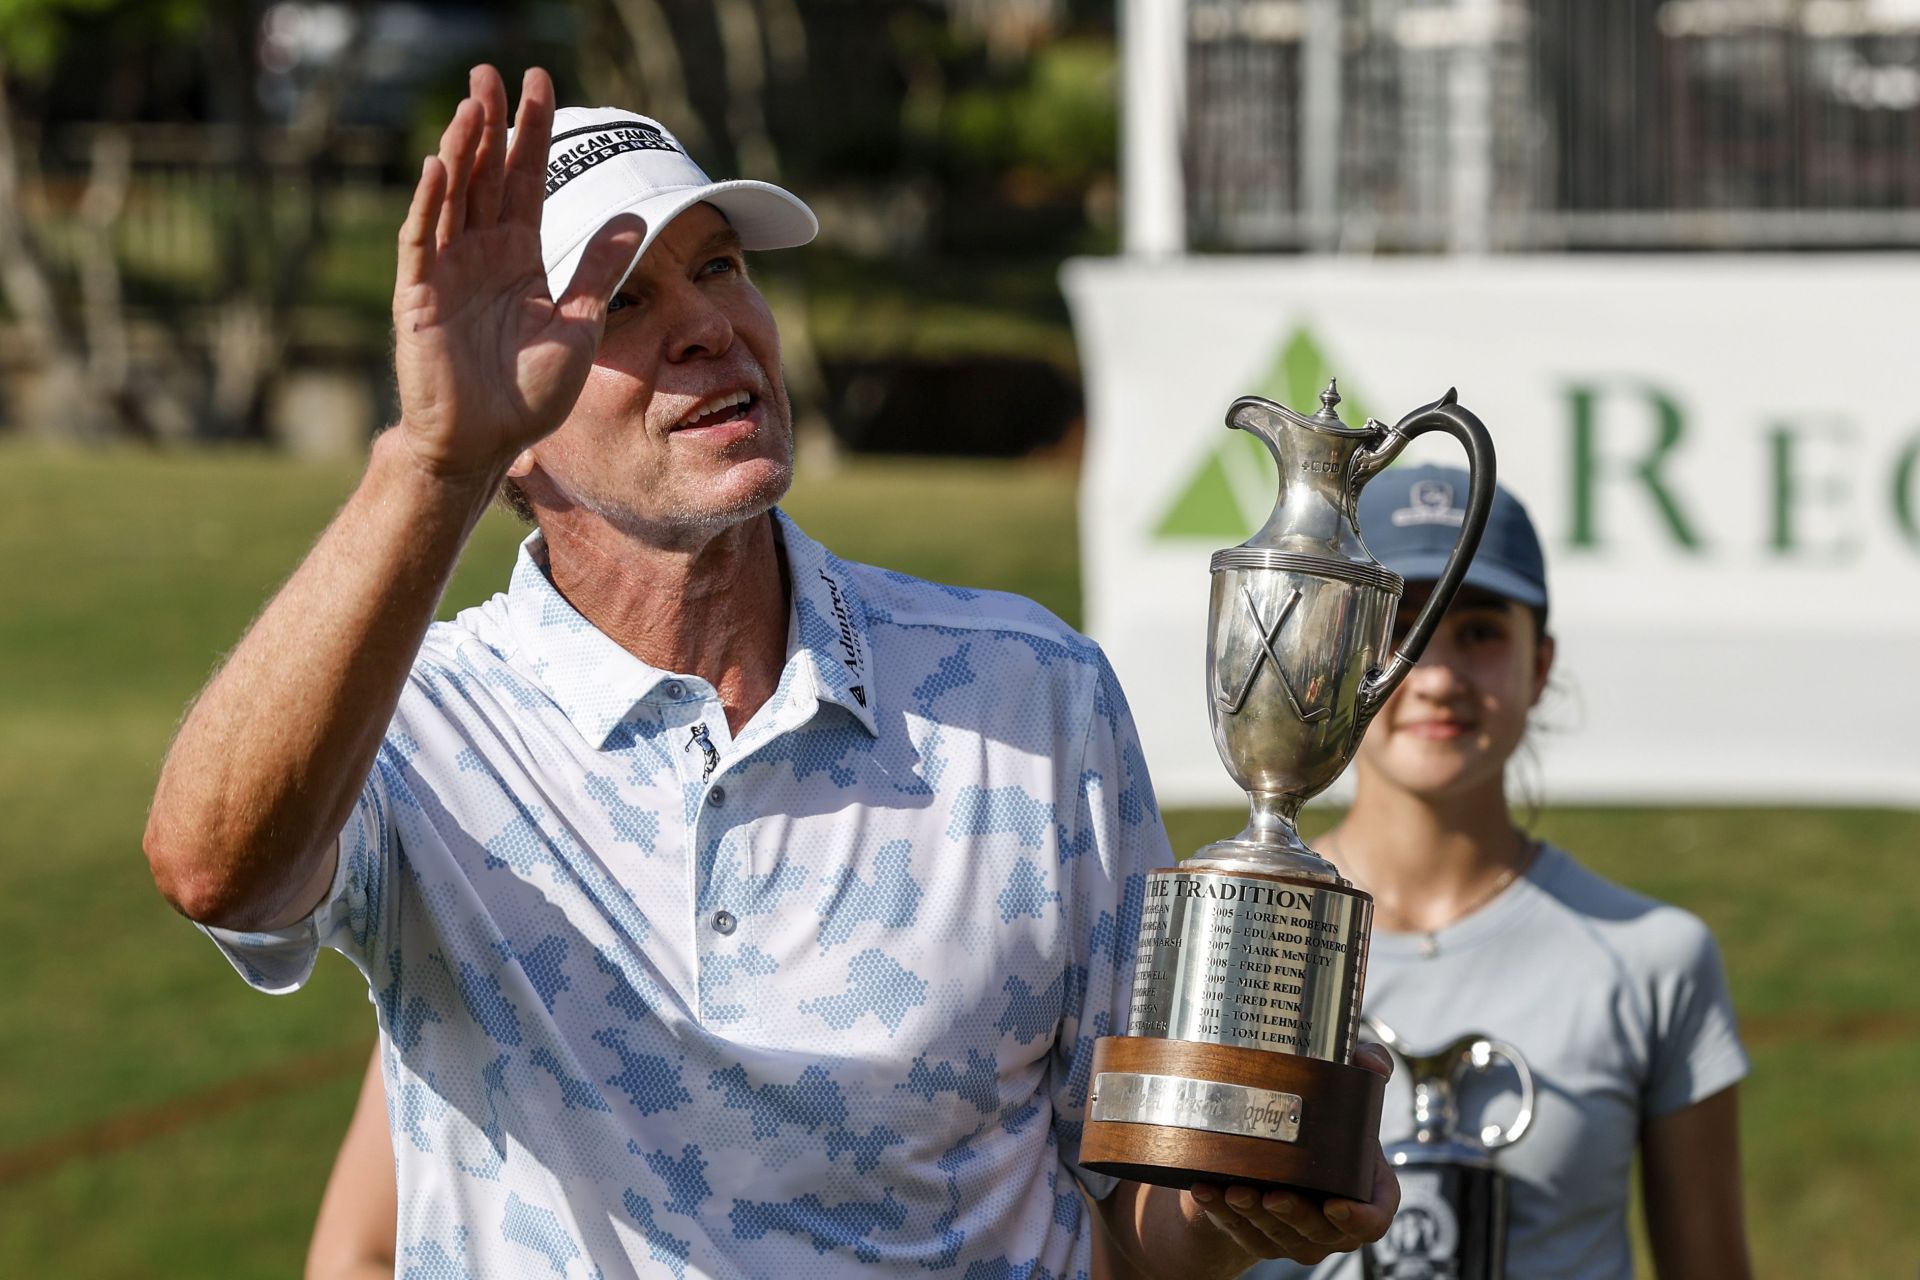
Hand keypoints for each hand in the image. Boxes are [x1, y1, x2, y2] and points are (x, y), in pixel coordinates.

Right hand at [391, 65, 645, 483]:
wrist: (487, 443)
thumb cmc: (530, 393)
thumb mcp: (580, 326)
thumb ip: (600, 272)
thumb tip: (634, 216)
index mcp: (520, 258)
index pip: (526, 181)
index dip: (533, 134)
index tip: (541, 84)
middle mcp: (481, 254)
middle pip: (484, 174)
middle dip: (491, 123)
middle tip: (494, 72)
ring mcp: (447, 271)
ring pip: (453, 195)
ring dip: (461, 149)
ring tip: (473, 104)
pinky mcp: (420, 296)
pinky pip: (424, 240)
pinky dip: (430, 202)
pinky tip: (441, 165)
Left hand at [1184, 1044, 1400, 1265]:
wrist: (1281, 1156)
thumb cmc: (1323, 1128)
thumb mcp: (1347, 1096)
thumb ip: (1367, 1068)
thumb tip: (1371, 1061)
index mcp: (1364, 1193)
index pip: (1374, 1220)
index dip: (1360, 1220)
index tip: (1336, 1204)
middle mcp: (1333, 1223)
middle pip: (1319, 1231)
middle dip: (1295, 1215)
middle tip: (1274, 1194)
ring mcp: (1295, 1234)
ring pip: (1277, 1235)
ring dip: (1254, 1216)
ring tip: (1235, 1190)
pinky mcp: (1258, 1236)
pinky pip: (1238, 1229)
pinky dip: (1218, 1210)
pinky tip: (1203, 1189)